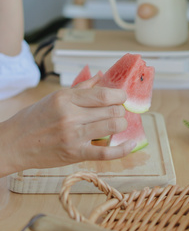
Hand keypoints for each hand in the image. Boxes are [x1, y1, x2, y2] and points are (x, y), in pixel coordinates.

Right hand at [0, 74, 135, 176]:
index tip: (123, 97)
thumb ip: (81, 87)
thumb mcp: (55, 97)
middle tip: (118, 111)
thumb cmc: (34, 118)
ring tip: (118, 124)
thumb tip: (101, 76)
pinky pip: (106, 153)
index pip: (104, 95)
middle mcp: (71, 116)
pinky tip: (131, 143)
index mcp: (66, 99)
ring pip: (112, 127)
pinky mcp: (75, 154)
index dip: (120, 95)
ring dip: (122, 125)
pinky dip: (123, 149)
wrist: (14, 143)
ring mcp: (74, 136)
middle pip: (112, 110)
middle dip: (121, 110)